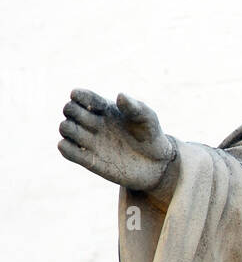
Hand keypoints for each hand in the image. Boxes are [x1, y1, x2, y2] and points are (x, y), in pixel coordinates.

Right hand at [58, 89, 176, 193]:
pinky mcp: (89, 161)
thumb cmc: (151, 137)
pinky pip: (66, 150)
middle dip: (73, 112)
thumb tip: (119, 96)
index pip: (81, 95)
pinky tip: (83, 150)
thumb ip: (134, 106)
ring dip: (68, 129)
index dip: (80, 96)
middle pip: (69, 110)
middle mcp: (94, 123)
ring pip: (64, 128)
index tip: (96, 106)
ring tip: (87, 137)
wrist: (156, 165)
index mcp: (105, 109)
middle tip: (93, 122)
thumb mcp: (148, 118)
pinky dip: (66, 147)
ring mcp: (90, 141)